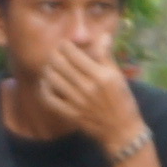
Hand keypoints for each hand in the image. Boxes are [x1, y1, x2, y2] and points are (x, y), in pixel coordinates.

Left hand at [37, 30, 146, 157]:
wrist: (121, 130)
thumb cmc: (121, 100)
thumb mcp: (117, 76)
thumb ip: (106, 56)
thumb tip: (103, 36)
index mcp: (101, 76)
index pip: (74, 54)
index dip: (65, 46)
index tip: (64, 44)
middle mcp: (88, 88)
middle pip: (60, 64)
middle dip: (54, 55)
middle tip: (54, 53)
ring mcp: (77, 102)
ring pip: (52, 79)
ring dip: (48, 69)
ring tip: (50, 66)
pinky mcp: (70, 114)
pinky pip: (49, 99)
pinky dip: (44, 89)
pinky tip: (46, 83)